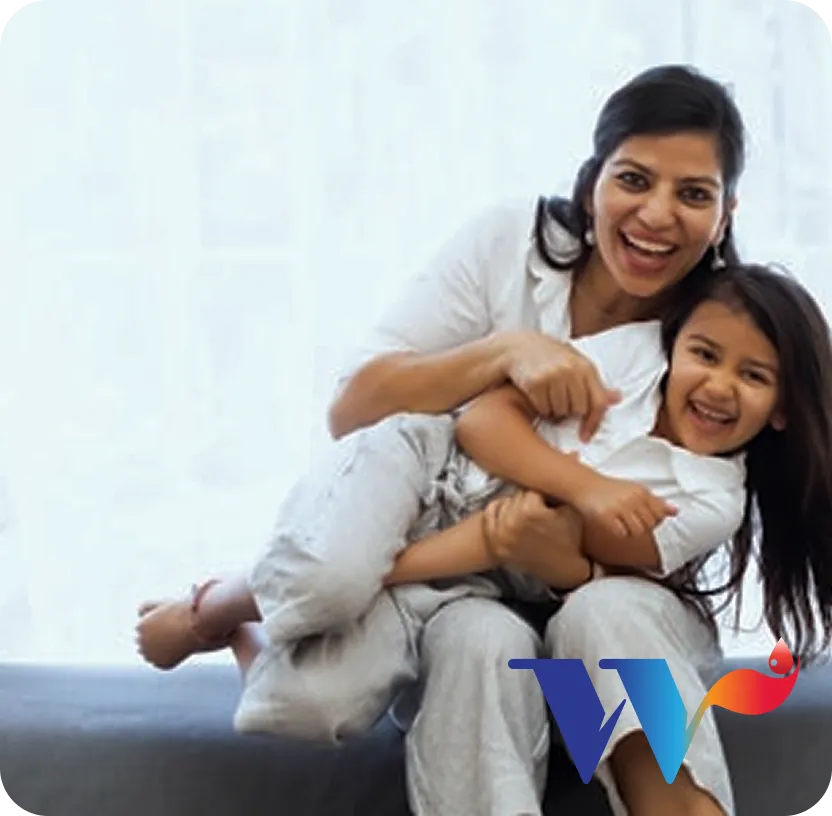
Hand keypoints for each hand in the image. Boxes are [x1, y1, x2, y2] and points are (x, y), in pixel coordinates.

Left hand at [482, 490, 587, 588]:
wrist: (564, 571)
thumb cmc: (572, 540)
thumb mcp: (572, 510)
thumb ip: (564, 486)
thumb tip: (570, 458)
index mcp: (530, 511)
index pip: (532, 488)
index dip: (543, 494)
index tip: (549, 503)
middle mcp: (510, 521)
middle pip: (517, 495)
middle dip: (529, 499)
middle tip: (540, 511)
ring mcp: (499, 534)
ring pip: (504, 502)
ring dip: (514, 505)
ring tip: (528, 518)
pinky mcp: (494, 543)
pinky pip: (489, 514)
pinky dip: (499, 512)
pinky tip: (512, 518)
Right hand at [503, 332, 620, 440]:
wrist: (518, 347)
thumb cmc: (551, 358)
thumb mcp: (576, 364)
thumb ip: (594, 383)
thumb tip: (618, 398)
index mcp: (585, 367)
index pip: (598, 402)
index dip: (594, 423)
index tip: (585, 436)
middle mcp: (571, 370)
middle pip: (578, 410)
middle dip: (570, 412)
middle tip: (560, 403)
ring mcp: (553, 375)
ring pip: (560, 412)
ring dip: (554, 411)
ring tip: (549, 397)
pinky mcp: (536, 382)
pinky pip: (543, 409)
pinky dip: (541, 408)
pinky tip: (538, 396)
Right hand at [573, 475, 676, 537]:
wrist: (583, 484)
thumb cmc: (609, 489)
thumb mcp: (634, 491)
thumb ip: (655, 502)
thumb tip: (675, 511)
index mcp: (641, 492)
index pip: (659, 514)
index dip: (653, 520)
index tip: (641, 516)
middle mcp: (632, 498)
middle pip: (650, 525)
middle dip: (641, 526)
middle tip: (628, 520)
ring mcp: (619, 507)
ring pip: (637, 531)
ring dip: (630, 531)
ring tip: (621, 522)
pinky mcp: (606, 515)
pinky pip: (621, 533)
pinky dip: (619, 532)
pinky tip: (613, 524)